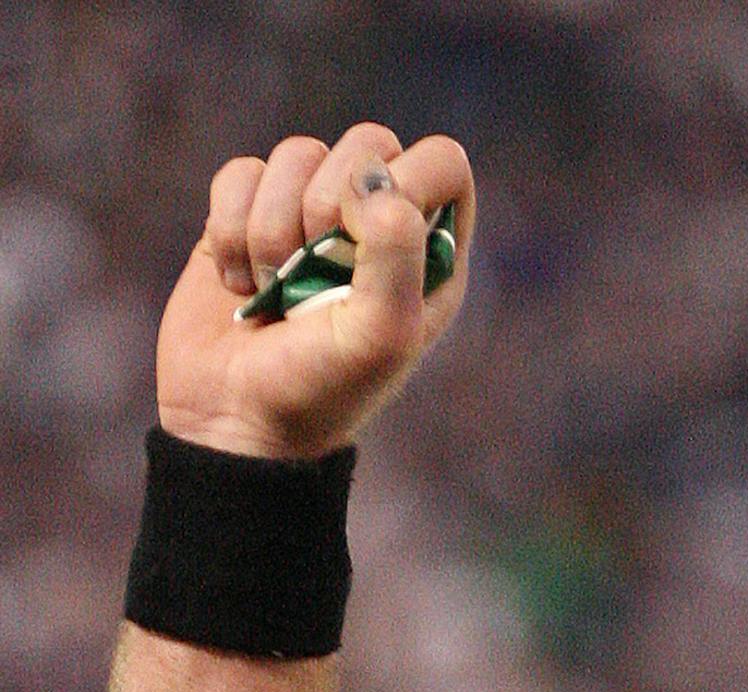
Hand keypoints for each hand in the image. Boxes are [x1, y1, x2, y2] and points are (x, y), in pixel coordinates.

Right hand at [156, 124, 475, 459]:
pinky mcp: (247, 217)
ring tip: (275, 288)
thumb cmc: (323, 388)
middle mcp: (375, 228)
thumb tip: (380, 183)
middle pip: (368, 142)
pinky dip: (231, 225)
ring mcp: (309, 218)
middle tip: (318, 261)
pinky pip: (241, 171)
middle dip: (333, 197)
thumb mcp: (380, 335)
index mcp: (428, 255)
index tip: (374, 225)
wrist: (235, 420)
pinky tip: (239, 282)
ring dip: (275, 225)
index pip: (443, 163)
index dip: (411, 176)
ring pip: (297, 152)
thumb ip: (396, 255)